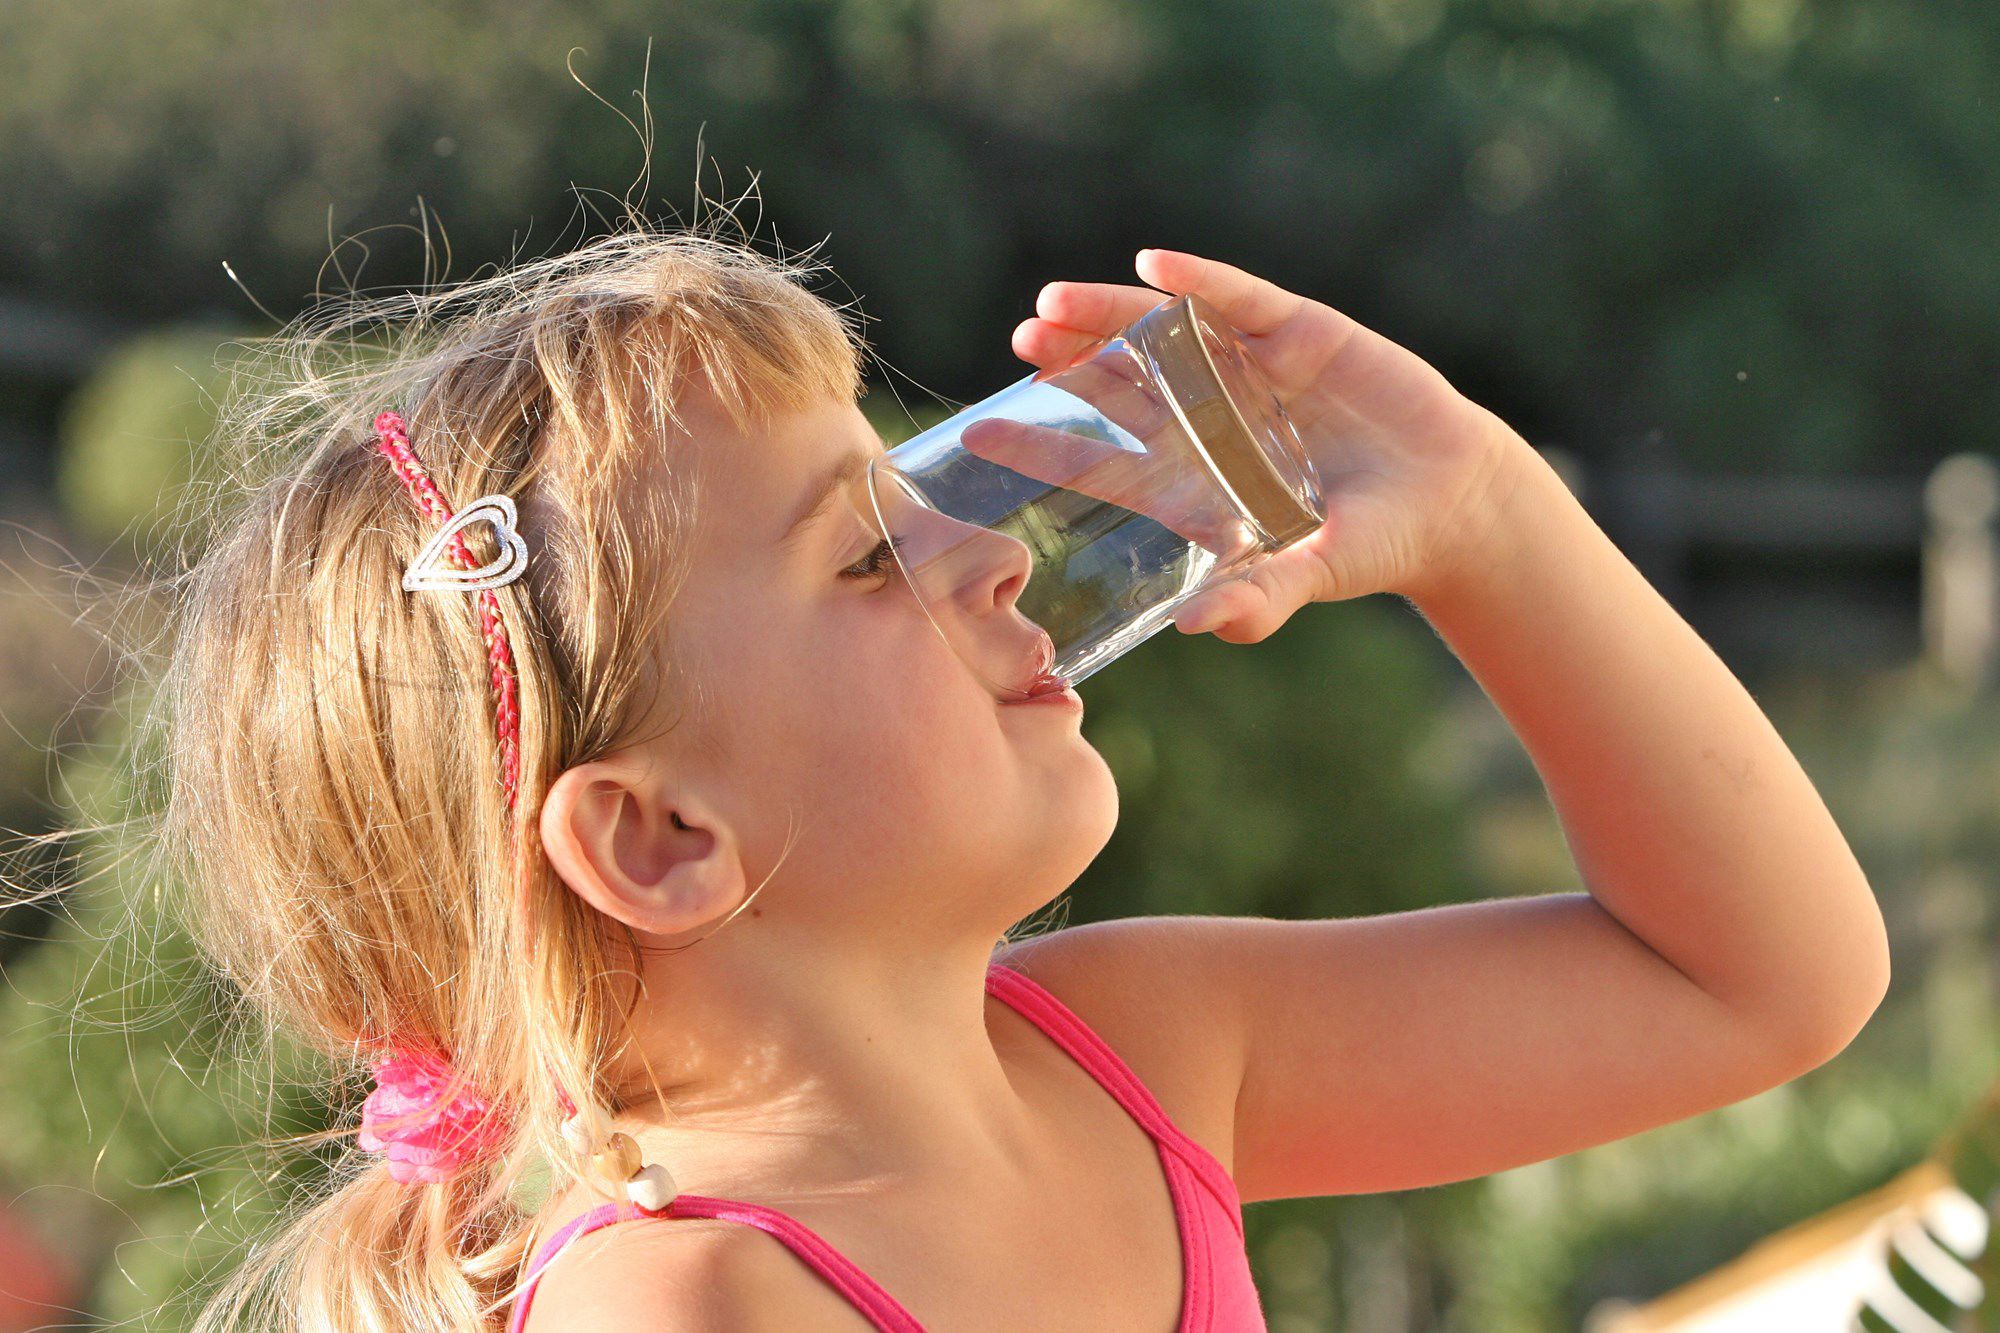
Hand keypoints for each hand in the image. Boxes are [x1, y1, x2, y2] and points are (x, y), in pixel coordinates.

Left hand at [1010, 248, 1531, 640]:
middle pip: (1118, 383)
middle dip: (1068, 364)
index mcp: (1192, 478)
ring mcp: (1248, 370)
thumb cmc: (1367, 546)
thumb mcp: (1308, 576)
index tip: (978, 434)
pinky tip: (1156, 266)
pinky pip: (1238, 298)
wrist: (1451, 501)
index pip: (1100, 459)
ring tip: (1053, 304)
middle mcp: (1207, 417)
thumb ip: (1257, 601)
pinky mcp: (1298, 333)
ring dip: (1107, 315)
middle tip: (1021, 346)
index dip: (1042, 444)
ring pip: (1161, 332)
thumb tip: (1194, 628)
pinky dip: (1199, 280)